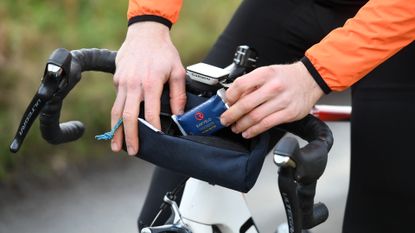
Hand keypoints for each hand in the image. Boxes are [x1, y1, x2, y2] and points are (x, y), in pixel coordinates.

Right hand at [111, 22, 185, 154]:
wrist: (145, 33)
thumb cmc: (163, 52)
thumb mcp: (177, 70)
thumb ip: (178, 94)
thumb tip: (179, 114)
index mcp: (151, 83)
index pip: (151, 112)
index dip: (153, 128)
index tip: (156, 139)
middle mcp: (134, 84)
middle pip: (128, 116)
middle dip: (129, 136)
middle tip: (133, 151)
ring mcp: (123, 82)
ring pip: (117, 111)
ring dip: (116, 130)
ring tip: (116, 146)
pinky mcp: (117, 80)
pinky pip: (116, 101)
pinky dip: (116, 116)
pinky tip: (118, 127)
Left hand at [220, 62, 323, 137]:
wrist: (310, 79)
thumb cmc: (286, 77)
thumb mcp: (267, 72)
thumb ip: (251, 84)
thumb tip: (233, 98)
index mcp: (265, 74)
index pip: (240, 85)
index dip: (229, 96)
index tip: (226, 103)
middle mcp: (273, 87)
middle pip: (245, 104)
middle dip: (231, 115)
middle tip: (225, 119)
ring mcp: (282, 101)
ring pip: (255, 117)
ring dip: (241, 125)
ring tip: (236, 127)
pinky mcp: (289, 113)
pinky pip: (266, 124)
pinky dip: (254, 130)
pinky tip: (248, 132)